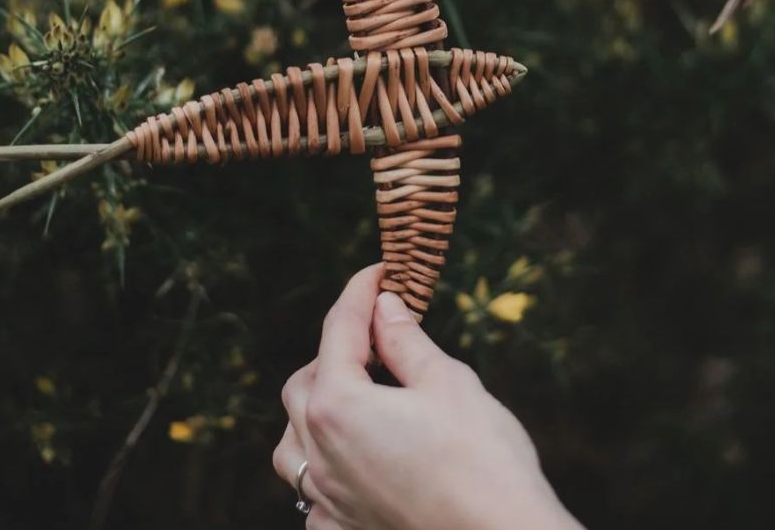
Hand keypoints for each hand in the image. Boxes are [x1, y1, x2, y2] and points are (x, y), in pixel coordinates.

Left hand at [272, 265, 580, 529]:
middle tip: (380, 328)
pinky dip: (325, 466)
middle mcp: (319, 453)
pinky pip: (312, 493)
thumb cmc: (482, 457)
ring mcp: (327, 499)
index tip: (381, 270)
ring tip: (357, 392)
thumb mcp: (447, 380)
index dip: (361, 291)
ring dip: (315, 408)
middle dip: (337, 349)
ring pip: (292, 442)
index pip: (339, 328)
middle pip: (304, 383)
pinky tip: (355, 457)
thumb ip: (404, 340)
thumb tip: (384, 306)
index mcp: (338, 405)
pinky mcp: (343, 528)